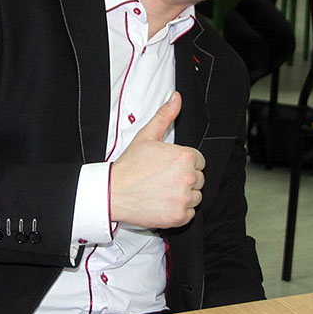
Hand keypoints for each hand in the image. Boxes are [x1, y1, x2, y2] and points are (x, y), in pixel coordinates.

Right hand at [109, 92, 205, 228]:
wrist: (114, 192)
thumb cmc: (130, 165)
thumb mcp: (147, 136)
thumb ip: (165, 116)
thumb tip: (176, 97)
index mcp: (185, 157)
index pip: (198, 161)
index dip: (183, 163)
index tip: (168, 167)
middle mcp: (188, 178)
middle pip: (198, 179)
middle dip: (184, 179)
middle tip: (163, 179)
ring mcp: (185, 199)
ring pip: (196, 196)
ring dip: (183, 195)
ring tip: (162, 190)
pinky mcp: (180, 216)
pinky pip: (190, 213)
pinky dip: (179, 210)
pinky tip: (163, 202)